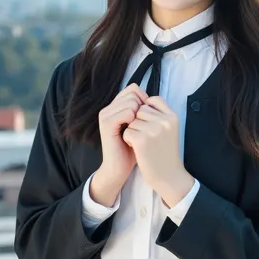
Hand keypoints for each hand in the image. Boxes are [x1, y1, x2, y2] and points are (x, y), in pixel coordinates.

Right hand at [90, 83, 145, 206]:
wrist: (119, 169)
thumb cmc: (133, 149)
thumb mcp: (139, 127)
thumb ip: (142, 111)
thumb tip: (152, 98)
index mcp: (115, 107)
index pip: (133, 89)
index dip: (145, 100)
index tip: (148, 117)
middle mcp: (108, 108)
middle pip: (133, 92)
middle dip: (143, 106)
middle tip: (142, 124)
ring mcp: (106, 115)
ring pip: (131, 101)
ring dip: (140, 115)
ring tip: (137, 130)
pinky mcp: (107, 124)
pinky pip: (127, 112)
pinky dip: (135, 120)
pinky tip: (134, 131)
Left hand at [122, 96, 194, 207]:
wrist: (168, 176)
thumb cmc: (165, 152)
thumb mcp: (169, 128)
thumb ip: (158, 113)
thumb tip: (140, 99)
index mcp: (172, 116)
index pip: (153, 99)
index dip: (145, 110)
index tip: (148, 124)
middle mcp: (165, 121)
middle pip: (139, 109)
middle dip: (137, 121)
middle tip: (145, 136)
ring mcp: (154, 130)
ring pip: (131, 120)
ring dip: (132, 130)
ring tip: (142, 143)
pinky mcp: (142, 140)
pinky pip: (127, 131)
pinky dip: (128, 140)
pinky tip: (137, 148)